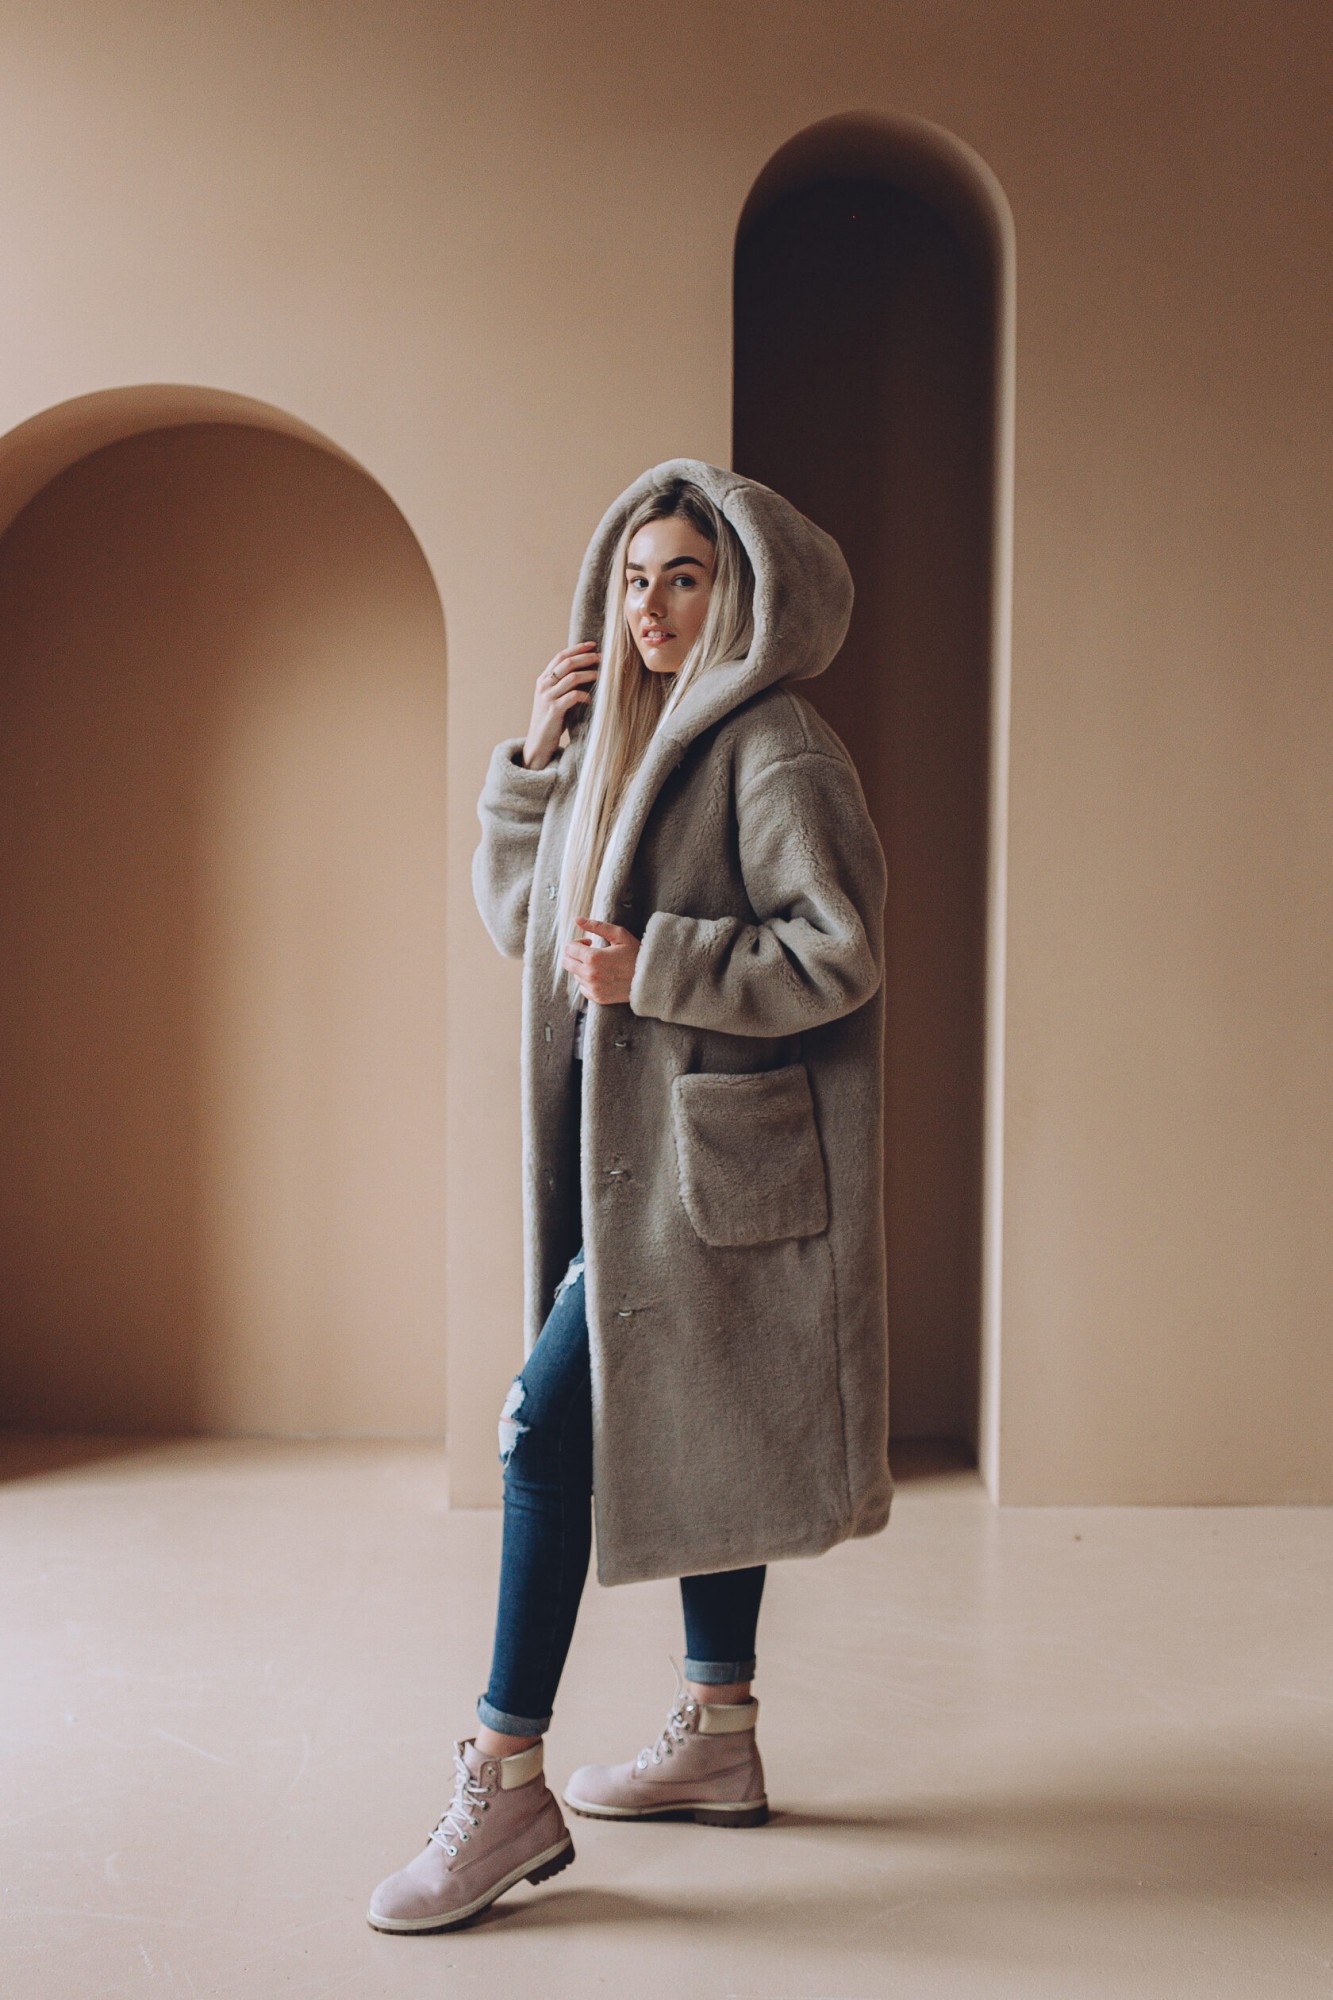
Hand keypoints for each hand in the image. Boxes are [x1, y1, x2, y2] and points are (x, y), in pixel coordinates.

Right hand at [523, 643, 599, 769]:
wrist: (538, 743)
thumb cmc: (551, 720)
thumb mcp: (555, 698)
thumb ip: (564, 685)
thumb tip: (587, 671)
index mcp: (543, 679)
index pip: (560, 656)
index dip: (577, 648)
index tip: (593, 644)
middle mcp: (543, 685)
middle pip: (567, 663)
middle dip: (587, 658)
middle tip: (603, 658)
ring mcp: (547, 697)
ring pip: (572, 678)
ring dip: (590, 674)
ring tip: (603, 676)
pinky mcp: (554, 710)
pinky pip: (573, 696)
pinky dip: (585, 695)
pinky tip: (592, 699)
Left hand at [561, 918, 639, 1004]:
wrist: (650, 978)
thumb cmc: (636, 954)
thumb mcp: (619, 935)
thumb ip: (596, 926)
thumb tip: (577, 920)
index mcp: (593, 958)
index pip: (568, 949)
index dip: (577, 942)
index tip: (589, 942)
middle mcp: (590, 975)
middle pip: (566, 963)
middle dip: (574, 955)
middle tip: (589, 952)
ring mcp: (593, 988)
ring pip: (575, 975)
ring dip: (582, 968)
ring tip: (601, 964)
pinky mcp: (598, 998)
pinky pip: (583, 987)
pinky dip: (588, 981)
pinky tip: (602, 975)